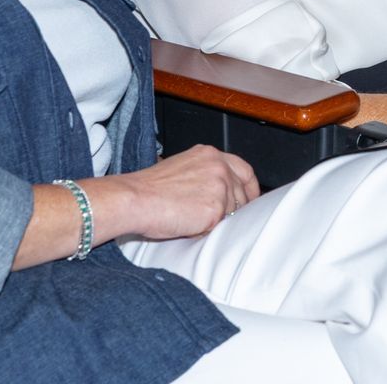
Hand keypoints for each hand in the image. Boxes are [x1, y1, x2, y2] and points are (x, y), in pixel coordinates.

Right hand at [95, 144, 259, 241]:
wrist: (136, 199)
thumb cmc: (150, 188)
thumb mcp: (183, 167)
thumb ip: (205, 174)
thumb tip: (219, 191)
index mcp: (211, 154)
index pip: (244, 170)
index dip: (250, 188)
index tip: (250, 200)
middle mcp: (220, 167)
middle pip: (243, 193)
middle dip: (236, 208)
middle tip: (222, 219)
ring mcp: (221, 187)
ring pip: (232, 211)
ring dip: (217, 220)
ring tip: (193, 220)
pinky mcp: (216, 209)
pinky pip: (219, 226)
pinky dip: (207, 230)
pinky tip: (190, 226)